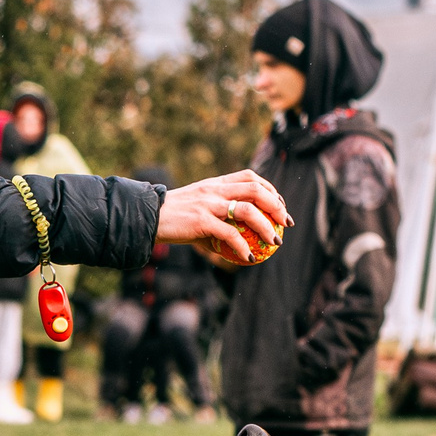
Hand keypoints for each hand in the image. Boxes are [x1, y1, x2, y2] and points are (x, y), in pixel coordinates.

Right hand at [156, 172, 289, 266]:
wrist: (149, 217)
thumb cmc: (172, 217)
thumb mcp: (197, 208)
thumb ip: (216, 215)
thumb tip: (235, 235)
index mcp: (215, 183)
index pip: (249, 177)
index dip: (270, 188)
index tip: (279, 205)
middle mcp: (215, 190)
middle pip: (256, 190)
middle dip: (276, 205)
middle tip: (286, 223)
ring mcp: (209, 204)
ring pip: (249, 211)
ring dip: (267, 227)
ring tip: (275, 242)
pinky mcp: (202, 221)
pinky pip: (230, 235)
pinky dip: (243, 247)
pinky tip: (249, 258)